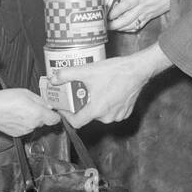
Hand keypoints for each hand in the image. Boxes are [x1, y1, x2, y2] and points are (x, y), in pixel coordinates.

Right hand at [0, 88, 60, 136]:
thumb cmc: (5, 99)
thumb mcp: (26, 93)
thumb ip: (40, 100)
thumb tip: (48, 105)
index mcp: (38, 114)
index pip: (55, 120)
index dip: (55, 114)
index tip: (53, 110)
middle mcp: (33, 125)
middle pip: (44, 121)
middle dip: (41, 114)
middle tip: (32, 105)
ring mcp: (25, 131)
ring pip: (34, 124)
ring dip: (31, 118)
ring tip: (21, 109)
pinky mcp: (17, 134)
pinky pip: (25, 128)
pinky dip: (23, 123)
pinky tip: (16, 115)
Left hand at [50, 45, 170, 127]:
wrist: (137, 69)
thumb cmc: (115, 71)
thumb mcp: (87, 71)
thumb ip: (67, 75)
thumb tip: (53, 79)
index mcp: (97, 110)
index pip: (76, 122)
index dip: (67, 115)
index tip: (64, 106)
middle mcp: (107, 117)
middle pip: (87, 116)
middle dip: (81, 105)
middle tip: (79, 92)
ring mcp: (118, 116)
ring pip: (99, 114)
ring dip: (94, 105)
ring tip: (94, 90)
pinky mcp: (125, 112)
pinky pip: (110, 112)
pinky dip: (106, 105)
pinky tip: (106, 91)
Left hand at [108, 0, 168, 32]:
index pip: (126, 5)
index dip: (116, 11)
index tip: (107, 14)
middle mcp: (143, 6)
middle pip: (126, 19)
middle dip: (115, 24)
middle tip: (105, 25)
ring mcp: (147, 13)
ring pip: (132, 24)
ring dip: (121, 28)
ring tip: (111, 28)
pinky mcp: (151, 16)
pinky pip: (139, 26)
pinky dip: (130, 29)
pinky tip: (124, 29)